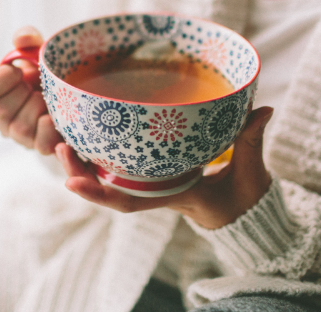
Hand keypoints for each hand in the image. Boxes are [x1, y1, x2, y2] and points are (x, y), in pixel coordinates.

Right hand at [0, 26, 63, 154]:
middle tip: (37, 84)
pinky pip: (42, 145)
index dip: (2, 78)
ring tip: (49, 98)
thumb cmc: (44, 71)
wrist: (72, 90)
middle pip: (0, 112)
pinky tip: (56, 116)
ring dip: (39, 108)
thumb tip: (24, 38)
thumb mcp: (35, 49)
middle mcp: (1, 119)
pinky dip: (51, 130)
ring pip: (21, 128)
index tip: (18, 70)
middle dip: (22, 93)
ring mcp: (21, 136)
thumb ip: (27, 38)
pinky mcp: (42, 146)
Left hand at [54, 106, 274, 228]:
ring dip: (83, 160)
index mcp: (174, 195)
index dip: (101, 193)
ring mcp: (154, 181)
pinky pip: (123, 163)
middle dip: (80, 171)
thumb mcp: (251, 170)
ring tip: (61, 138)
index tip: (72, 184)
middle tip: (59, 147)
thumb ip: (251, 140)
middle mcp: (157, 190)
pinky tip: (85, 131)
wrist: (247, 211)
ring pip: (110, 175)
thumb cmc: (246, 195)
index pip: (131, 202)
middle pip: (109, 187)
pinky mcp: (156, 169)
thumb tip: (262, 110)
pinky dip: (101, 151)